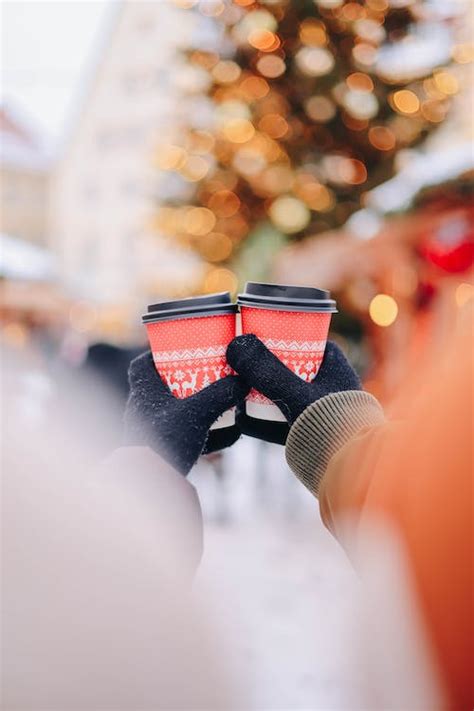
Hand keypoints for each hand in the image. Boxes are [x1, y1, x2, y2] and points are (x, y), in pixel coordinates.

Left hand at [124, 351, 248, 474]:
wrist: (150, 483)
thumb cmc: (167, 441)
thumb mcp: (198, 413)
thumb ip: (221, 394)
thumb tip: (243, 379)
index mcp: (142, 392)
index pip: (141, 364)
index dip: (158, 354)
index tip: (180, 350)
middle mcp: (140, 408)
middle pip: (159, 384)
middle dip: (183, 378)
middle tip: (206, 374)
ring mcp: (147, 429)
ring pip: (170, 409)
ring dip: (191, 404)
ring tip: (217, 402)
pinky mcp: (158, 448)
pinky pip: (178, 432)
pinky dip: (197, 429)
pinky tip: (223, 434)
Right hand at [227, 335, 360, 444]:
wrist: (353, 466)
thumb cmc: (331, 423)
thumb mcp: (294, 393)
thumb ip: (265, 370)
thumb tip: (235, 344)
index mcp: (334, 363)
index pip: (302, 338)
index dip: (276, 337)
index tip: (253, 339)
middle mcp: (330, 382)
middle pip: (288, 366)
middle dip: (262, 369)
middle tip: (238, 368)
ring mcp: (321, 406)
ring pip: (285, 392)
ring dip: (262, 393)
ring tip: (236, 393)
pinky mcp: (313, 429)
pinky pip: (285, 418)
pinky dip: (266, 417)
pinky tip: (244, 420)